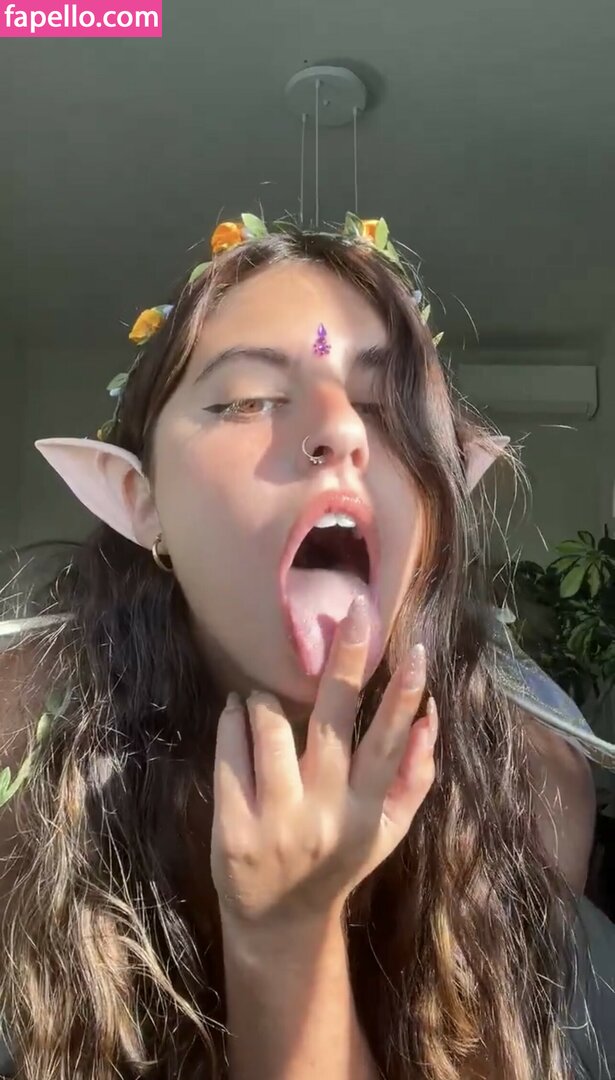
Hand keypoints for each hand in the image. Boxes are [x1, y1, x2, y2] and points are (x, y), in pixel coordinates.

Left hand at [211, 597, 437, 929]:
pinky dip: (233, 719)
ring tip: (263, 698)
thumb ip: (414, 776)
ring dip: (265, 697)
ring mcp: (275, 821)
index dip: (404, 696)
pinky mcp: (232, 827)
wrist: (280, 920)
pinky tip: (236, 712)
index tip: (416, 649)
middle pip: (333, 723)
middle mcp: (323, 814)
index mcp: (366, 813)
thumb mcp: (388, 830)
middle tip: (351, 612)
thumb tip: (431, 716)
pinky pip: (229, 752)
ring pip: (271, 728)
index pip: (388, 744)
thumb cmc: (341, 859)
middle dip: (346, 663)